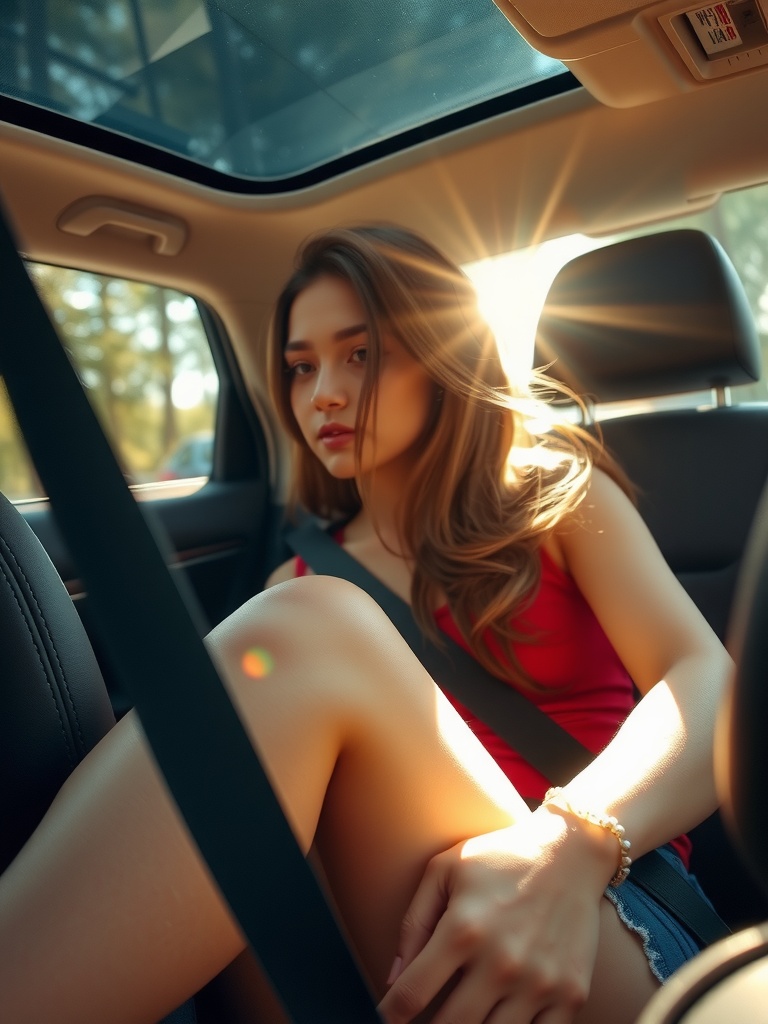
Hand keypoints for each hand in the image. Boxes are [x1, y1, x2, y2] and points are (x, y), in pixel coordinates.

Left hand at [378, 808, 614, 1023]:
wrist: (572, 851)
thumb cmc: (500, 856)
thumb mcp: (445, 870)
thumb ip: (414, 923)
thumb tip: (394, 979)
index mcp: (463, 930)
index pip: (412, 994)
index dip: (392, 1014)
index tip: (388, 1019)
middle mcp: (501, 962)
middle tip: (425, 1020)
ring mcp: (539, 983)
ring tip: (465, 1011)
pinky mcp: (571, 994)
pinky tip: (499, 1017)